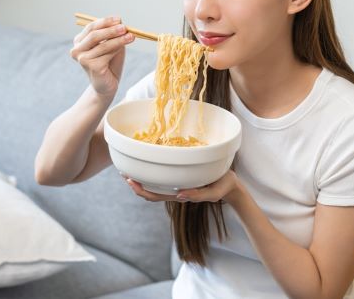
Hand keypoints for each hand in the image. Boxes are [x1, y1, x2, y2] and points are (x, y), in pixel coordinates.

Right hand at [70, 16, 134, 97]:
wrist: (108, 85)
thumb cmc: (109, 63)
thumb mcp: (111, 45)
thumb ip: (113, 34)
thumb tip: (120, 21)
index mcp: (80, 41)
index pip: (91, 27)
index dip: (105, 22)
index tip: (119, 19)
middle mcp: (77, 49)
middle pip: (94, 35)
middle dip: (111, 30)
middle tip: (125, 27)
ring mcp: (82, 59)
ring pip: (103, 45)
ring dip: (119, 39)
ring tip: (131, 36)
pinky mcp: (91, 67)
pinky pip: (107, 54)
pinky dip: (116, 49)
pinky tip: (123, 48)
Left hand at [123, 170, 240, 203]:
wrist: (231, 184)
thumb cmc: (222, 187)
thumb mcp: (213, 193)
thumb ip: (198, 195)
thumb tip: (179, 195)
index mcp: (179, 194)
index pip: (154, 196)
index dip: (140, 191)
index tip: (130, 181)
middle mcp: (175, 189)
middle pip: (149, 190)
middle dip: (134, 183)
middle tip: (122, 170)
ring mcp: (177, 182)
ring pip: (154, 181)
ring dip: (141, 175)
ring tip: (130, 164)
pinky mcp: (182, 174)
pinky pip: (164, 173)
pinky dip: (153, 167)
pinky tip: (150, 158)